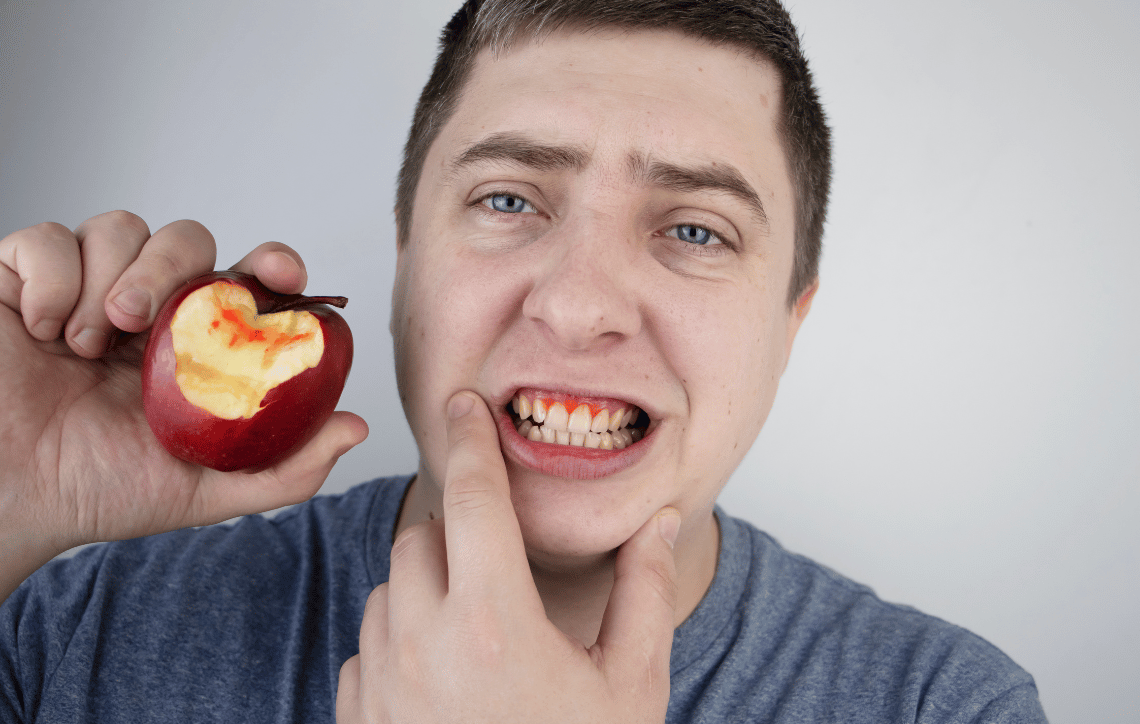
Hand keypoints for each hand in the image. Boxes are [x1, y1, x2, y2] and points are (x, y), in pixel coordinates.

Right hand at [0, 211, 366, 599]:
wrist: (8, 502)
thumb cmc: (97, 492)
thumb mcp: (202, 493)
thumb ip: (282, 470)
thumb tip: (356, 428)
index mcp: (192, 345)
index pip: (244, 279)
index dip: (271, 261)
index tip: (280, 272)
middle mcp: (146, 308)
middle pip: (187, 237)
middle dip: (171, 265)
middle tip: (137, 320)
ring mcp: (85, 289)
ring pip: (120, 226)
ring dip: (106, 280)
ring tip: (80, 345)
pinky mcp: (20, 280)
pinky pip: (45, 237)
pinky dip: (48, 278)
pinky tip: (40, 330)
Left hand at [336, 391, 680, 723]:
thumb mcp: (631, 684)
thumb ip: (642, 591)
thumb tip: (656, 519)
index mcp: (495, 622)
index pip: (470, 497)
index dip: (469, 440)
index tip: (464, 403)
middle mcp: (424, 643)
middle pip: (420, 535)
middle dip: (456, 530)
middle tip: (498, 564)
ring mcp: (383, 685)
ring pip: (390, 588)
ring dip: (428, 587)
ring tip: (480, 634)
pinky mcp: (359, 718)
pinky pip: (370, 645)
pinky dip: (401, 640)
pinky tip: (447, 682)